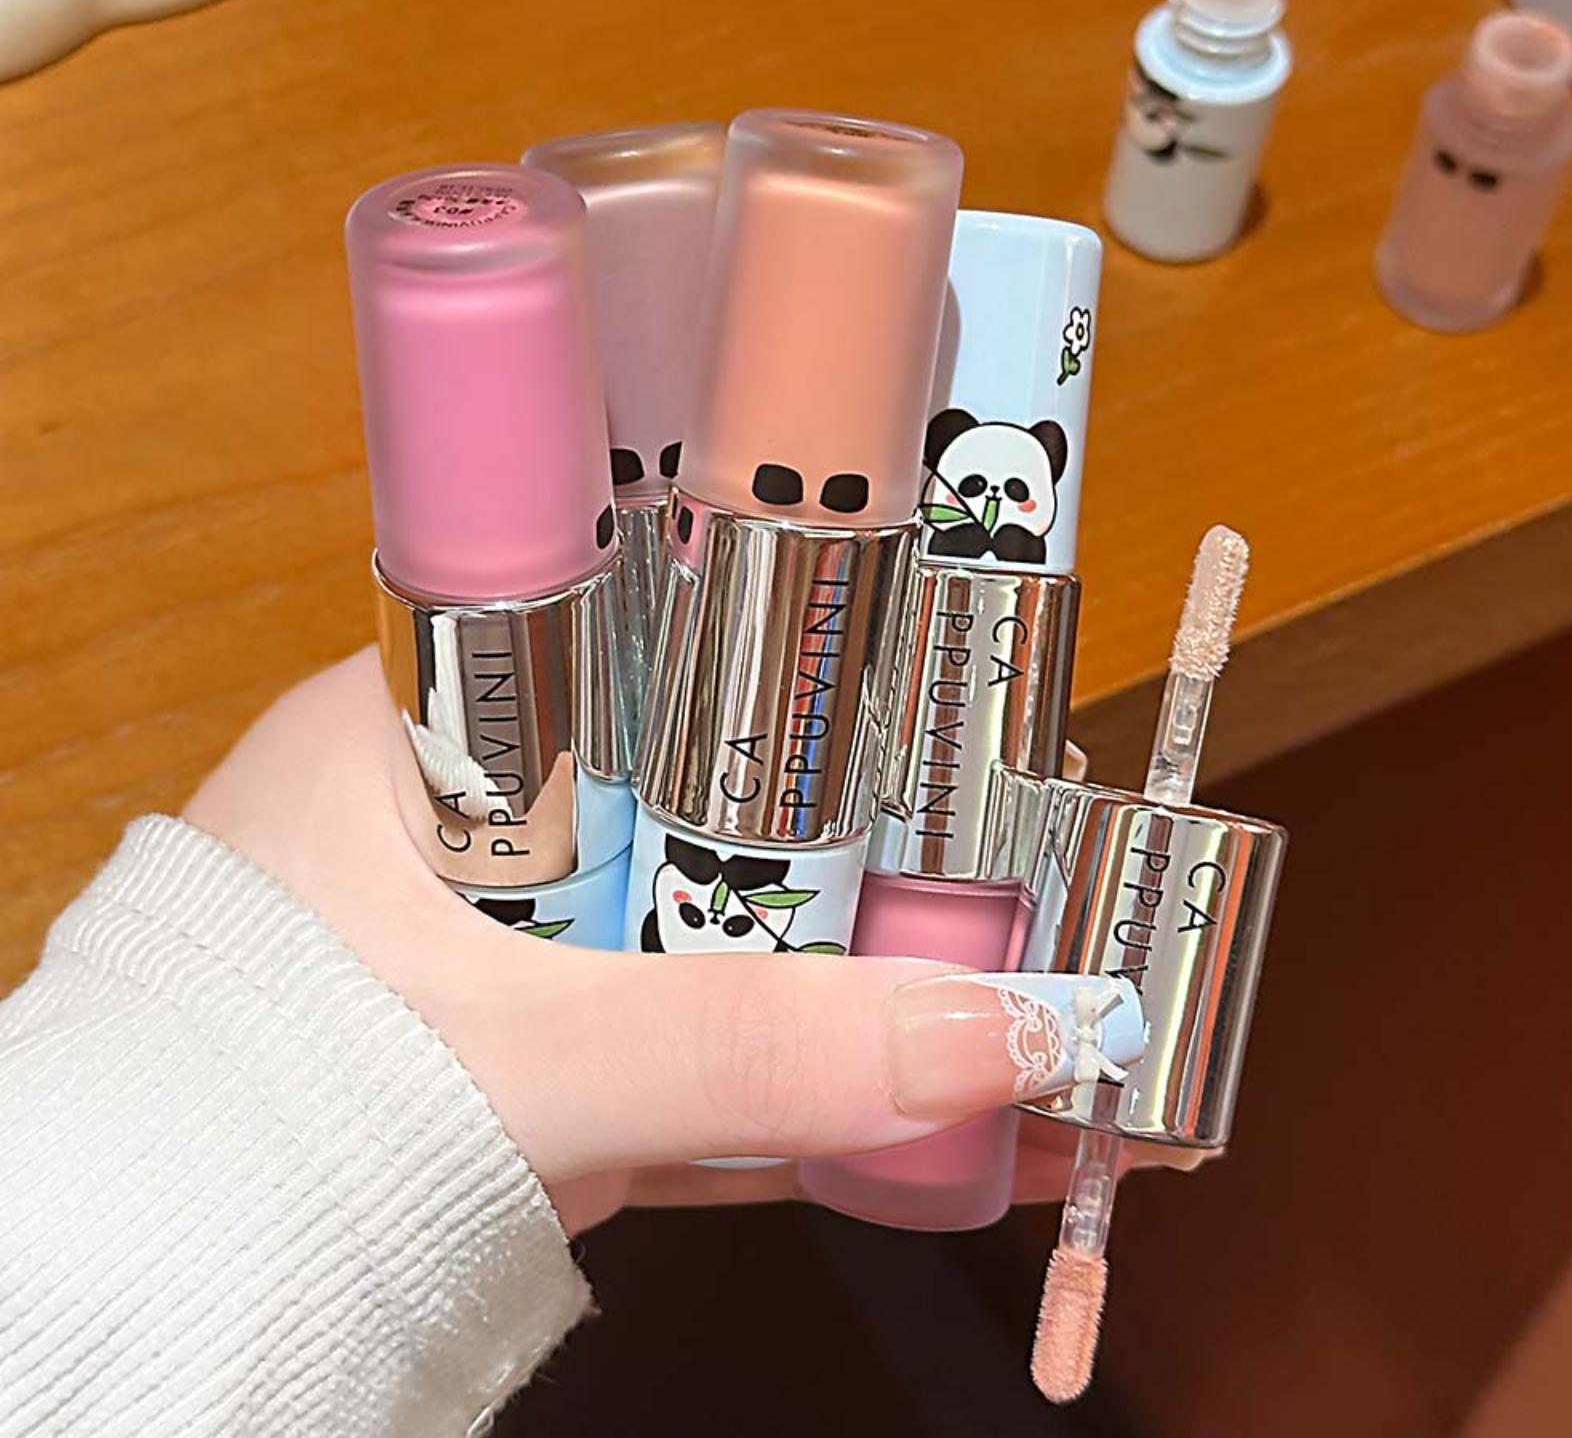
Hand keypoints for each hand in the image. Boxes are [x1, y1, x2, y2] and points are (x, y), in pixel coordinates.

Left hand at [185, 651, 1195, 1233]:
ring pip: (727, 936)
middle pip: (721, 801)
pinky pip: (706, 1052)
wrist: (158, 1305)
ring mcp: (528, 946)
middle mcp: (484, 820)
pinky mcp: (560, 1059)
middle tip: (1037, 857)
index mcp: (430, 729)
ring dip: (866, 985)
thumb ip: (742, 1048)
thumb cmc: (268, 1119)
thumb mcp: (517, 1061)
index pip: (657, 644)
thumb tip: (991, 1033)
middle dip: (880, 851)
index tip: (949, 696)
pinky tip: (947, 1120)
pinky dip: (811, 1089)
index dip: (804, 667)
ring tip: (1031, 992)